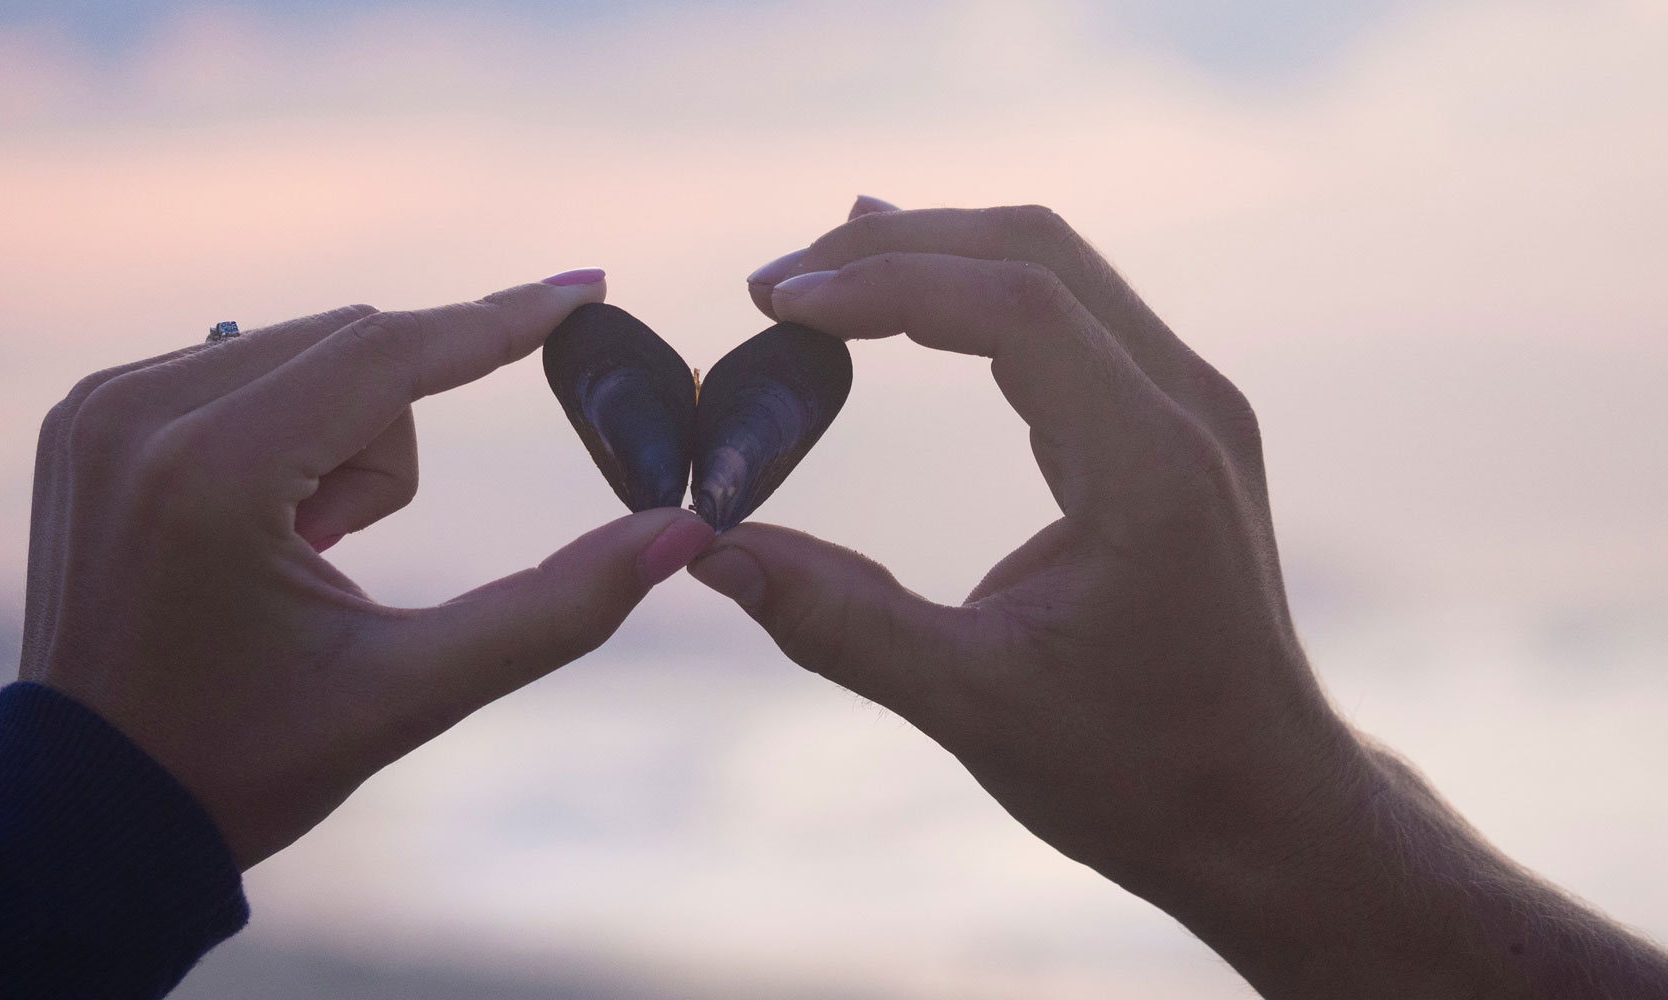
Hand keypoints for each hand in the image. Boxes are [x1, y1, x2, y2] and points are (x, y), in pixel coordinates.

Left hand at [18, 275, 715, 868]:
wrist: (88, 809)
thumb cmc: (246, 761)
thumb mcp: (411, 694)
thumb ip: (556, 610)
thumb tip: (681, 533)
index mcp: (210, 477)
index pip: (388, 352)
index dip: (502, 321)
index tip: (589, 289)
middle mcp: (138, 413)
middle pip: (353, 346)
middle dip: (387, 447)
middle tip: (335, 556)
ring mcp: (97, 406)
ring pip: (302, 350)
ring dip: (334, 438)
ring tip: (289, 555)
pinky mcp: (84, 413)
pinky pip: (238, 366)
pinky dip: (277, 431)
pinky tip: (244, 532)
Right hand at [705, 201, 1667, 995]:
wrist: (1263, 811)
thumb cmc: (1136, 771)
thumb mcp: (970, 705)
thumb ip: (835, 620)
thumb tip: (703, 550)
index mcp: (1151, 466)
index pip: (1015, 304)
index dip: (885, 282)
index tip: (776, 303)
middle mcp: (1186, 410)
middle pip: (1035, 253)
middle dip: (896, 246)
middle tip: (773, 283)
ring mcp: (1191, 410)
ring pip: (1055, 270)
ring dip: (934, 258)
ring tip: (815, 278)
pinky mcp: (1174, 430)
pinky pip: (1071, 316)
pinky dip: (977, 296)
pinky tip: (907, 303)